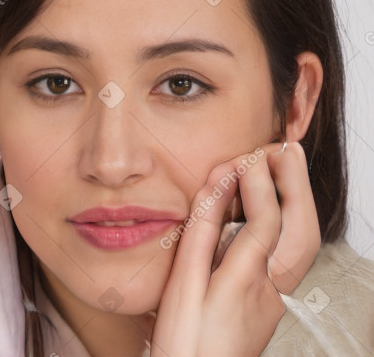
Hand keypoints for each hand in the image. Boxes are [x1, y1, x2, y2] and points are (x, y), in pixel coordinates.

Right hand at [150, 142, 320, 356]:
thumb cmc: (183, 341)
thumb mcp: (182, 282)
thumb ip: (201, 230)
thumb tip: (217, 188)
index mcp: (243, 284)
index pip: (265, 222)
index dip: (259, 183)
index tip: (248, 155)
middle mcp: (270, 290)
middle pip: (300, 230)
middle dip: (295, 183)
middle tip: (282, 149)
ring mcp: (277, 297)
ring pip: (305, 243)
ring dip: (300, 199)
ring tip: (286, 166)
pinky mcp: (273, 300)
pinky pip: (292, 251)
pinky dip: (291, 217)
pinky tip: (277, 202)